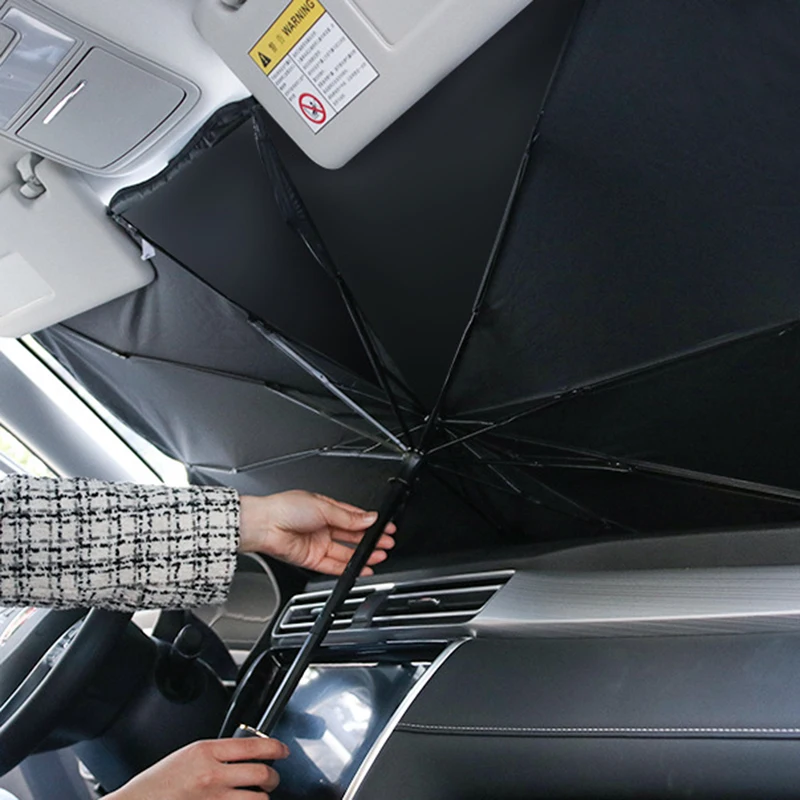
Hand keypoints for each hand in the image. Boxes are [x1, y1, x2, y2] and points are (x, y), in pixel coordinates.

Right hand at [105, 736, 288, 799]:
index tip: (283, 751)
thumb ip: (218, 752)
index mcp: (206, 752)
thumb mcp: (188, 755)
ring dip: (262, 797)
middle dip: (273, 776)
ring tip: (259, 795)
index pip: (253, 746)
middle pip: (262, 774)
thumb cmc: (158, 783)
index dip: (276, 748)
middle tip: (273, 777)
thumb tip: (248, 752)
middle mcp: (212, 776)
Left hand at [238, 491, 395, 575]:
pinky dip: (349, 568)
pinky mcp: (312, 559)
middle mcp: (323, 527)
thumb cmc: (286, 508)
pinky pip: (335, 566)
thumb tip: (369, 517)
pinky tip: (362, 568)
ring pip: (346, 552)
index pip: (353, 517)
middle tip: (387, 543)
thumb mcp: (323, 507)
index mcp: (325, 509)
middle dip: (371, 540)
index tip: (385, 527)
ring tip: (379, 555)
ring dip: (363, 555)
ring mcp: (318, 543)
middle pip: (352, 536)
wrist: (264, 525)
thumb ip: (348, 517)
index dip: (370, 523)